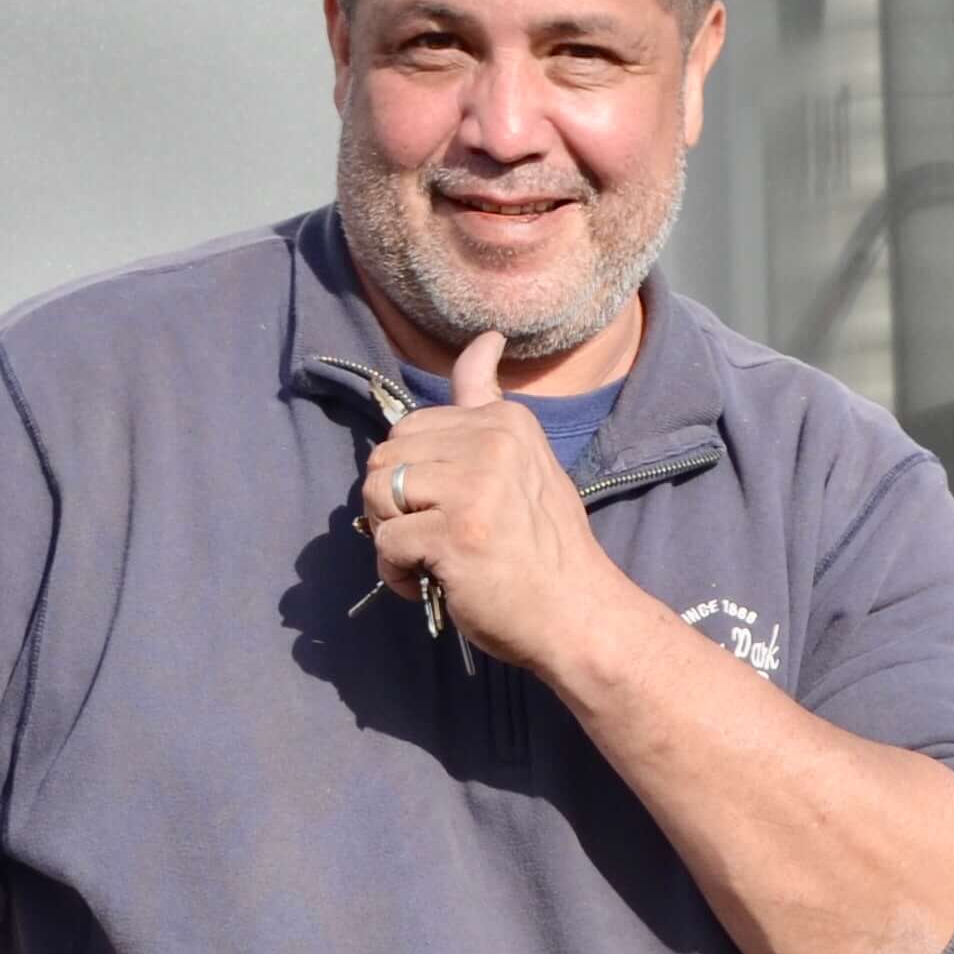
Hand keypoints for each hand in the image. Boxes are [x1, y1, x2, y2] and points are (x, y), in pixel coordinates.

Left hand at [360, 332, 634, 678]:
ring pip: (375, 493)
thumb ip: (488, 406)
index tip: (454, 500)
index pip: (414, 424)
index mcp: (505, 421)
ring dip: (391, 535)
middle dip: (393, 502)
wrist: (578, 615)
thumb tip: (484, 338)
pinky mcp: (452, 533)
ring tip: (429, 558)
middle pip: (385, 455)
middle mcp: (490, 442)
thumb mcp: (525, 461)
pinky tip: (428, 583)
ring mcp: (472, 487)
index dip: (415, 471)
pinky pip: (385, 542)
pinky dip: (395, 572)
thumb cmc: (543, 548)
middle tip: (433, 536)